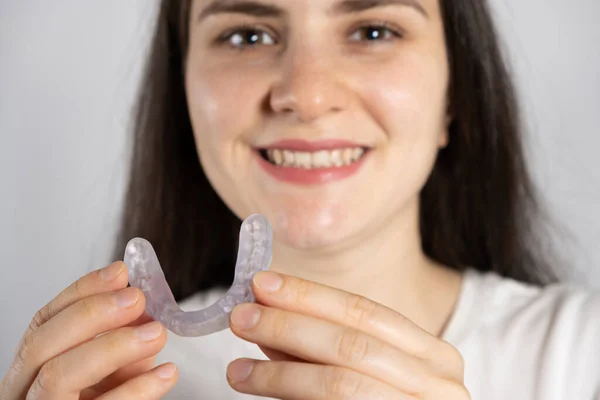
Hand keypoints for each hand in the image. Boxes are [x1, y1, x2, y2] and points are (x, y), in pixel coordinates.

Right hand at [0, 261, 177, 399]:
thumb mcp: (109, 371)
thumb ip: (119, 340)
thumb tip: (145, 306)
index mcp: (29, 371)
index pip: (43, 322)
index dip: (81, 292)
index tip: (121, 271)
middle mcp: (23, 394)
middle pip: (42, 345)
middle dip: (92, 314)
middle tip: (138, 299)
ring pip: (58, 378)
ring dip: (112, 347)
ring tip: (158, 333)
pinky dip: (136, 391)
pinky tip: (167, 374)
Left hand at [227, 271, 469, 398]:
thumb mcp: (370, 372)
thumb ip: (324, 349)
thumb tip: (270, 315)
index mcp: (434, 356)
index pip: (365, 312)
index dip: (310, 295)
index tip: (263, 283)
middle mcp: (438, 384)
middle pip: (350, 343)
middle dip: (289, 326)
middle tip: (241, 317)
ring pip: (340, 383)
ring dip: (279, 372)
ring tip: (236, 369)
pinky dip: (292, 397)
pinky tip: (261, 390)